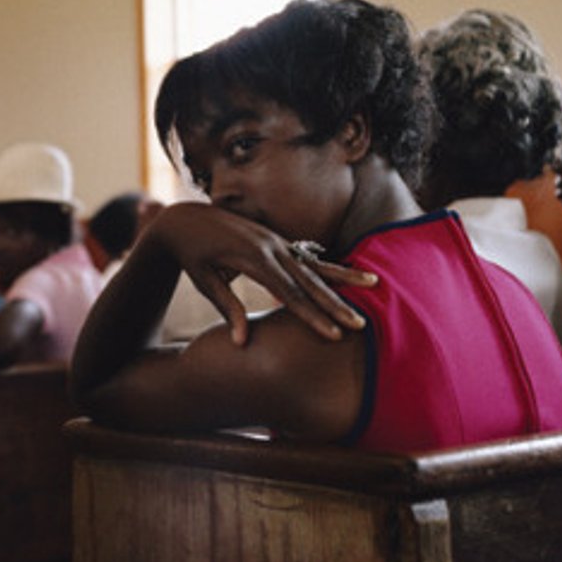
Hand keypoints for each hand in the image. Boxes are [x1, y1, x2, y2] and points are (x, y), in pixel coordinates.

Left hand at [147, 203, 376, 345]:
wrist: (186, 219)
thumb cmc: (193, 255)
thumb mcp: (204, 281)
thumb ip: (227, 307)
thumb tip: (241, 342)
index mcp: (254, 259)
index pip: (289, 294)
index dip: (312, 316)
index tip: (333, 334)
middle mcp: (271, 247)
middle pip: (310, 281)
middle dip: (336, 303)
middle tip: (360, 323)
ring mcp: (277, 241)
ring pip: (316, 264)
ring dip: (345, 277)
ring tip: (374, 283)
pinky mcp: (278, 240)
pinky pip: (308, 255)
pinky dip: (330, 265)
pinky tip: (351, 273)